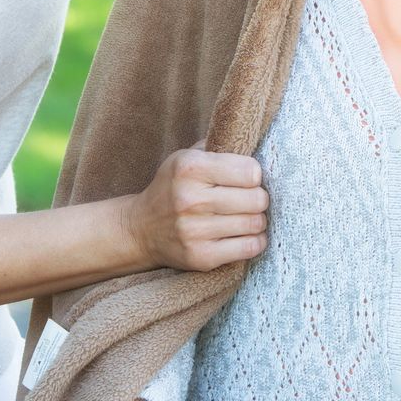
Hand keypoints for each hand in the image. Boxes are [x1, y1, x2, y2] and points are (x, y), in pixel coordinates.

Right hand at [124, 145, 269, 272]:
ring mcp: (195, 231)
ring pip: (254, 223)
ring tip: (248, 216)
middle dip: (260, 198)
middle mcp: (190, 199)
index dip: (255, 174)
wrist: (141, 229)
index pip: (250, 171)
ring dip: (258, 220)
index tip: (248, 178)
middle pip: (256, 199)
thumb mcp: (186, 156)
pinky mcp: (201, 257)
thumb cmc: (173, 187)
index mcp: (190, 168)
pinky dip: (256, 241)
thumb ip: (218, 146)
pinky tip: (247, 234)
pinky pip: (249, 248)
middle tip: (252, 199)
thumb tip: (255, 143)